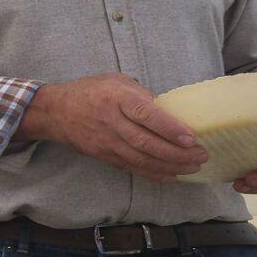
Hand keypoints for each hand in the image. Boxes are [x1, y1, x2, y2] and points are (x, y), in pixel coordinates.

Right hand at [19, 73, 209, 181]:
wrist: (55, 111)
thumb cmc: (90, 91)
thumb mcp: (117, 81)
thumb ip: (142, 96)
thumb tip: (170, 112)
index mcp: (116, 98)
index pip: (145, 115)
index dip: (169, 128)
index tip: (191, 138)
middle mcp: (111, 121)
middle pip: (146, 143)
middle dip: (177, 153)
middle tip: (201, 155)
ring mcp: (106, 142)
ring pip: (141, 159)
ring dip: (170, 166)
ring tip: (192, 167)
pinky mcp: (104, 156)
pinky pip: (132, 168)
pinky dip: (154, 173)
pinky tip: (172, 175)